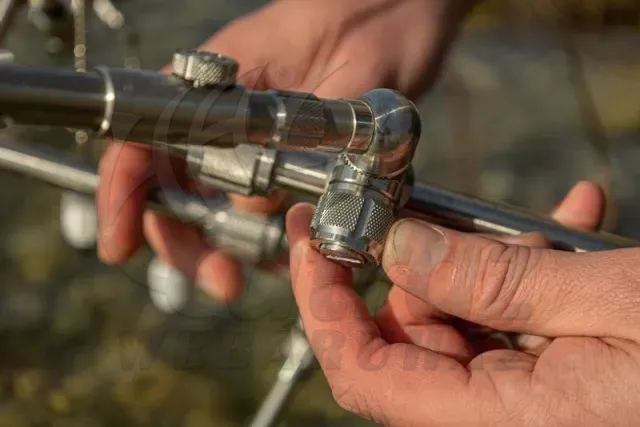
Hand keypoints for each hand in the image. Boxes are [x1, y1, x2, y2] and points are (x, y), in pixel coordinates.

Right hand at [96, 0, 473, 300]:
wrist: (405, 8)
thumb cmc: (374, 15)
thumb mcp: (347, 81)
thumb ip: (303, 146)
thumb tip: (253, 212)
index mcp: (219, 84)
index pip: (143, 138)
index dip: (122, 193)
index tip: (119, 245)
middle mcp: (226, 114)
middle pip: (174, 188)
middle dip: (186, 241)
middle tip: (221, 282)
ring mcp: (254, 138)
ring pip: (216, 205)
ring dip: (229, 246)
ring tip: (260, 269)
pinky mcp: (285, 157)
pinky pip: (259, 206)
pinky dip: (265, 235)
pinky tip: (287, 250)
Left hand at [286, 181, 639, 425]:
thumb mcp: (613, 302)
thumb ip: (495, 278)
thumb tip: (400, 247)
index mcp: (502, 422)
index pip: (364, 375)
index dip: (324, 306)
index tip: (310, 242)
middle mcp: (500, 419)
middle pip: (406, 342)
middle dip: (414, 270)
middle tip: (433, 216)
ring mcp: (524, 401)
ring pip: (456, 324)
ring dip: (482, 265)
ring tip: (537, 226)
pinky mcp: (551, 377)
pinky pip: (508, 323)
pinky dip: (526, 277)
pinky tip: (569, 231)